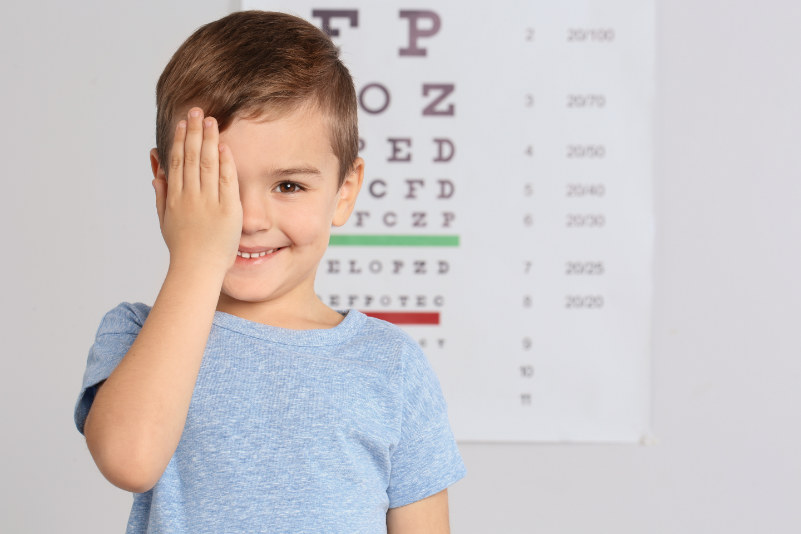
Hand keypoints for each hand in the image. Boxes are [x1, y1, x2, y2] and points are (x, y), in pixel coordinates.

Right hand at [152, 108, 241, 274]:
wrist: (197, 269)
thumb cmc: (182, 247)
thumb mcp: (164, 220)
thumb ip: (160, 194)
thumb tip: (156, 172)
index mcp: (175, 197)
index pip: (177, 162)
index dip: (180, 140)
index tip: (182, 123)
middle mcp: (190, 197)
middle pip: (191, 158)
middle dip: (193, 132)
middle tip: (196, 111)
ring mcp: (209, 203)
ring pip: (207, 164)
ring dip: (208, 140)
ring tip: (210, 120)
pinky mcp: (228, 210)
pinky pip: (226, 181)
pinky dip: (225, 163)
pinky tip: (224, 146)